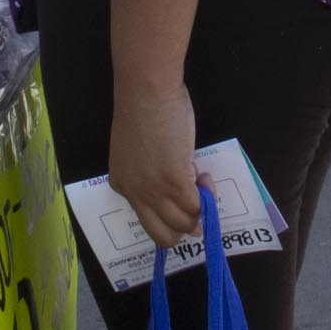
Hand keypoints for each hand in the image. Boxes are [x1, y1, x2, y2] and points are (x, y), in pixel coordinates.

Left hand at [109, 81, 203, 247]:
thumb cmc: (142, 110)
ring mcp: (155, 192)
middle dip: (184, 228)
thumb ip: (151, 171)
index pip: (147, 220)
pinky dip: (208, 196)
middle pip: (163, 236)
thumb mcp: (136, 151)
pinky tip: (206, 177)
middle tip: (196, 207)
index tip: (179, 193)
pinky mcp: (176, 183)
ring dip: (200, 210)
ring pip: (185, 224)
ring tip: (201, 182)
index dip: (169, 211)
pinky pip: (198, 205)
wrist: (146, 93)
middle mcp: (136, 195)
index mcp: (122, 185)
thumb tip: (181, 184)